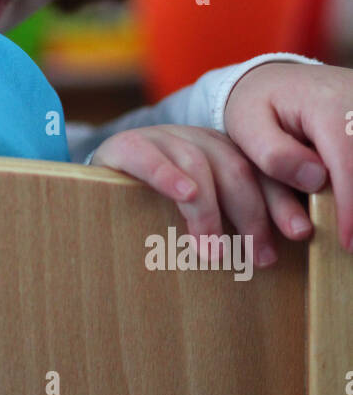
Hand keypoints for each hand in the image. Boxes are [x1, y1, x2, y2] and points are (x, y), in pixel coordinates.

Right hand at [89, 124, 310, 267]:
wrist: (96, 187)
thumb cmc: (156, 211)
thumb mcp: (201, 214)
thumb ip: (231, 220)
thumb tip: (272, 254)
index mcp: (224, 153)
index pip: (262, 172)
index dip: (281, 202)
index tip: (299, 235)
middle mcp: (198, 140)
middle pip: (236, 168)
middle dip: (252, 214)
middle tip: (257, 256)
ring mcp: (161, 139)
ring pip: (197, 165)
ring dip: (208, 212)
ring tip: (211, 252)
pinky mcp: (125, 146)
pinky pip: (149, 156)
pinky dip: (168, 175)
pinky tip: (183, 195)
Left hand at [223, 60, 352, 249]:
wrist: (275, 78)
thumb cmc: (256, 105)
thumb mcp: (246, 124)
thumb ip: (274, 153)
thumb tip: (316, 179)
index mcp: (326, 104)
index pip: (348, 161)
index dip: (351, 207)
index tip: (348, 242)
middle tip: (351, 244)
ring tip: (348, 229)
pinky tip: (346, 206)